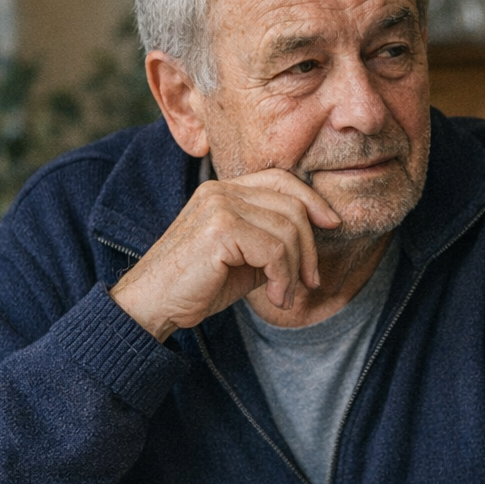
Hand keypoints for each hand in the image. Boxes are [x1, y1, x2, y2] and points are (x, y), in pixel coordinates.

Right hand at [110, 169, 341, 340]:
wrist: (152, 305)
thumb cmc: (199, 286)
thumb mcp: (245, 259)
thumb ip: (274, 242)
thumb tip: (316, 238)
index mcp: (224, 190)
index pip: (281, 178)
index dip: (312, 199)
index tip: (332, 225)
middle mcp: (221, 190)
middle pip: (292, 205)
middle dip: (310, 248)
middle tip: (310, 281)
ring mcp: (219, 206)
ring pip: (288, 230)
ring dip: (296, 270)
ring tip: (285, 295)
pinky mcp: (220, 229)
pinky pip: (275, 250)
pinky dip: (284, 278)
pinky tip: (275, 297)